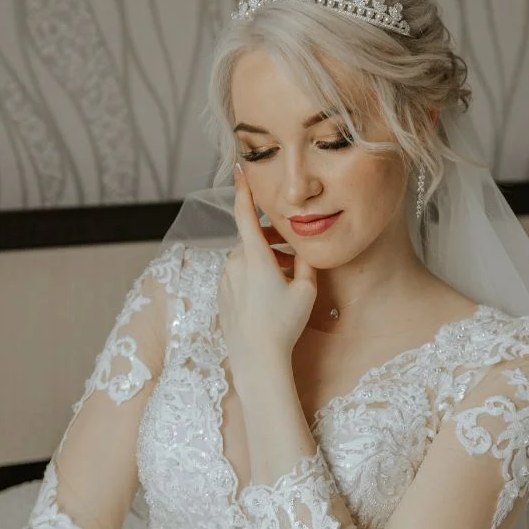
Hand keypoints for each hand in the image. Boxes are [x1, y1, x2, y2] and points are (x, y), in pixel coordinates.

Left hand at [218, 163, 316, 375]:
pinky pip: (238, 276)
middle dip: (271, 240)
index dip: (243, 190)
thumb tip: (306, 249)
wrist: (256, 358)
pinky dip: (254, 277)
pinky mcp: (222, 296)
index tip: (240, 170)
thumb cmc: (283, 323)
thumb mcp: (306, 290)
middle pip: (251, 240)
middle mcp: (234, 264)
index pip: (244, 214)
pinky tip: (270, 296)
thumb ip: (306, 264)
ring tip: (288, 279)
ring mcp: (225, 280)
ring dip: (265, 261)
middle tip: (293, 252)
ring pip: (245, 260)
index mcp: (253, 256)